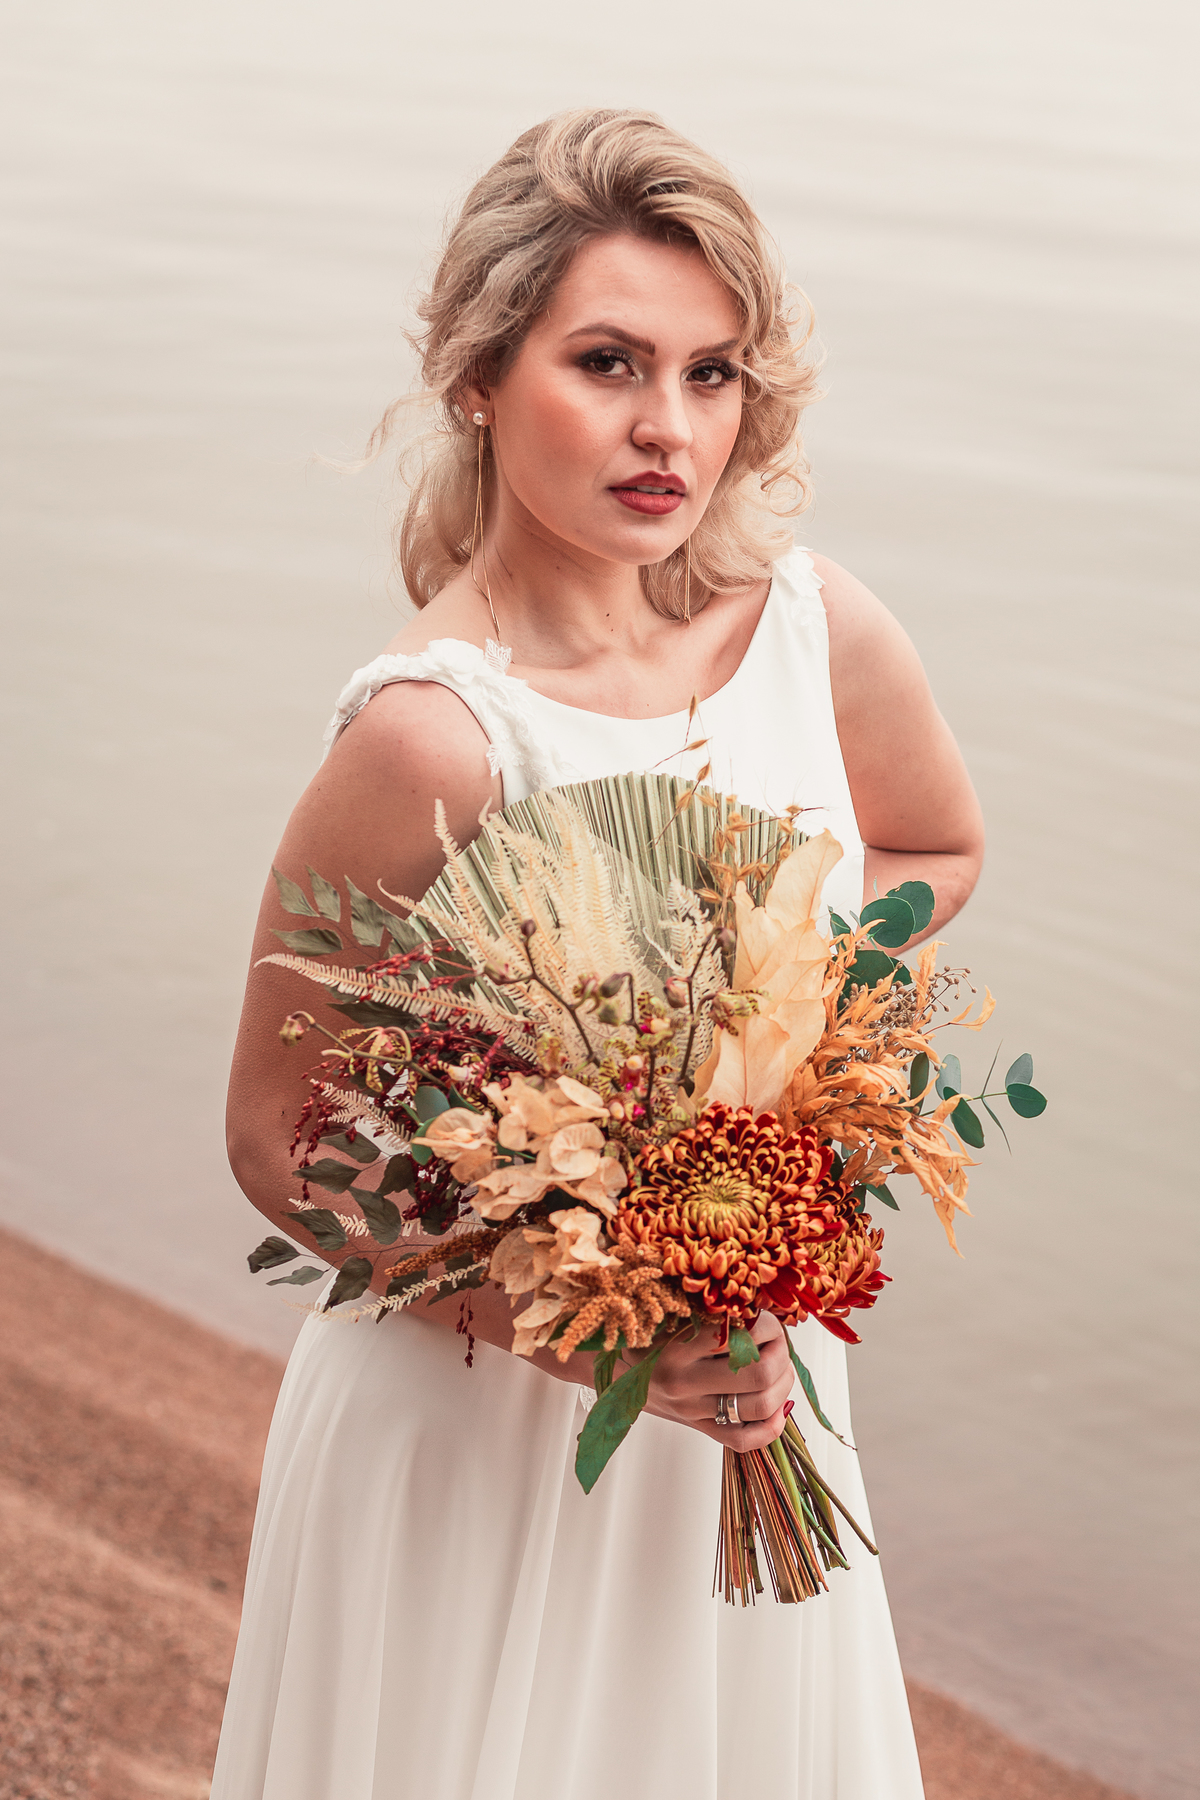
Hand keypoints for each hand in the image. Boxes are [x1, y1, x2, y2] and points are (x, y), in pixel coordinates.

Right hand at [637, 1312, 792, 1451]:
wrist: (618, 1371)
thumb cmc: (651, 1336)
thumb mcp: (671, 1314)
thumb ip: (710, 1311)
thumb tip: (760, 1307)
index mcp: (677, 1347)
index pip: (740, 1336)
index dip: (766, 1326)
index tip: (765, 1319)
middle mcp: (684, 1382)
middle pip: (758, 1374)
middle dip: (780, 1355)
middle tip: (778, 1343)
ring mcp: (693, 1410)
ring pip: (759, 1407)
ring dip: (783, 1385)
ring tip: (780, 1368)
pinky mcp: (700, 1429)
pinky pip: (745, 1440)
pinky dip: (772, 1427)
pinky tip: (778, 1408)